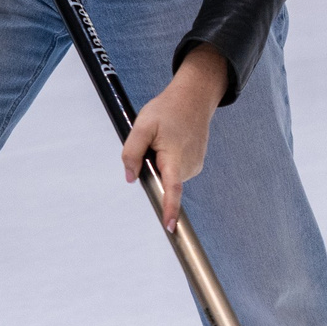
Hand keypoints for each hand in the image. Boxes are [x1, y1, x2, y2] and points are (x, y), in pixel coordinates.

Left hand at [122, 47, 228, 231]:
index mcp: (176, 158)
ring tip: (164, 138)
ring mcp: (195, 166)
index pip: (172, 189)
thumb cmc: (168, 109)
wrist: (194, 98)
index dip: (170, 209)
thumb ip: (132, 152)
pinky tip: (172, 140)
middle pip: (163, 181)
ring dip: (160, 163)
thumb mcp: (142, 126)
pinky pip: (175, 170)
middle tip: (153, 141)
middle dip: (153, 168)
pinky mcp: (196, 164)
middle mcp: (189, 166)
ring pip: (168, 175)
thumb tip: (130, 177)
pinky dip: (168, 160)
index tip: (169, 227)